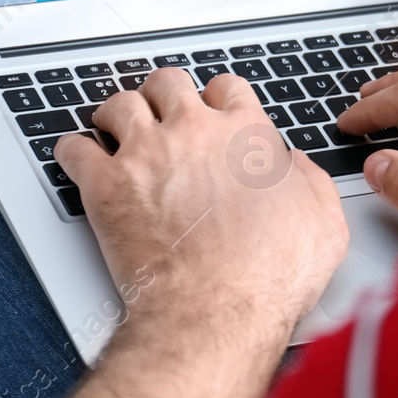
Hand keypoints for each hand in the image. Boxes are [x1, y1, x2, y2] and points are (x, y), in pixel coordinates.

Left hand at [7, 73, 346, 397]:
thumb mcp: (323, 223)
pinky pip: (75, 149)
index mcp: (246, 133)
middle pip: (168, 83)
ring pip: (119, 105)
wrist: (216, 313)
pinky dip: (74, 151)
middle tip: (159, 113)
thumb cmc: (268, 277)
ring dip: (117, 115)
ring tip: (115, 129)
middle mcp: (194, 131)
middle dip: (163, 96)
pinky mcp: (106, 186)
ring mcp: (147, 154)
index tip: (211, 112)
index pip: (226, 87)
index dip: (218, 99)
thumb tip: (297, 168)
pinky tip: (79, 158)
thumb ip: (311, 182)